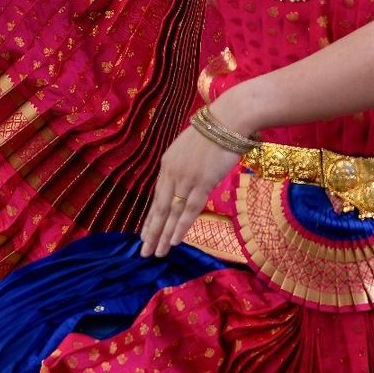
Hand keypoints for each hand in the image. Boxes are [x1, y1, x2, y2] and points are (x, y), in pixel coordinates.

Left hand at [140, 123, 239, 255]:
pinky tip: (174, 240)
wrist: (229, 120)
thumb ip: (182, 167)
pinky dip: (181, 226)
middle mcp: (172, 173)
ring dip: (164, 234)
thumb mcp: (188, 148)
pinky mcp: (203, 182)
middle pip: (159, 208)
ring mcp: (187, 178)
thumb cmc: (214, 131)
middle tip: (144, 251)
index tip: (145, 234)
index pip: (157, 197)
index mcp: (167, 164)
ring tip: (156, 253)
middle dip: (151, 231)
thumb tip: (181, 185)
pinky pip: (190, 209)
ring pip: (172, 212)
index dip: (151, 217)